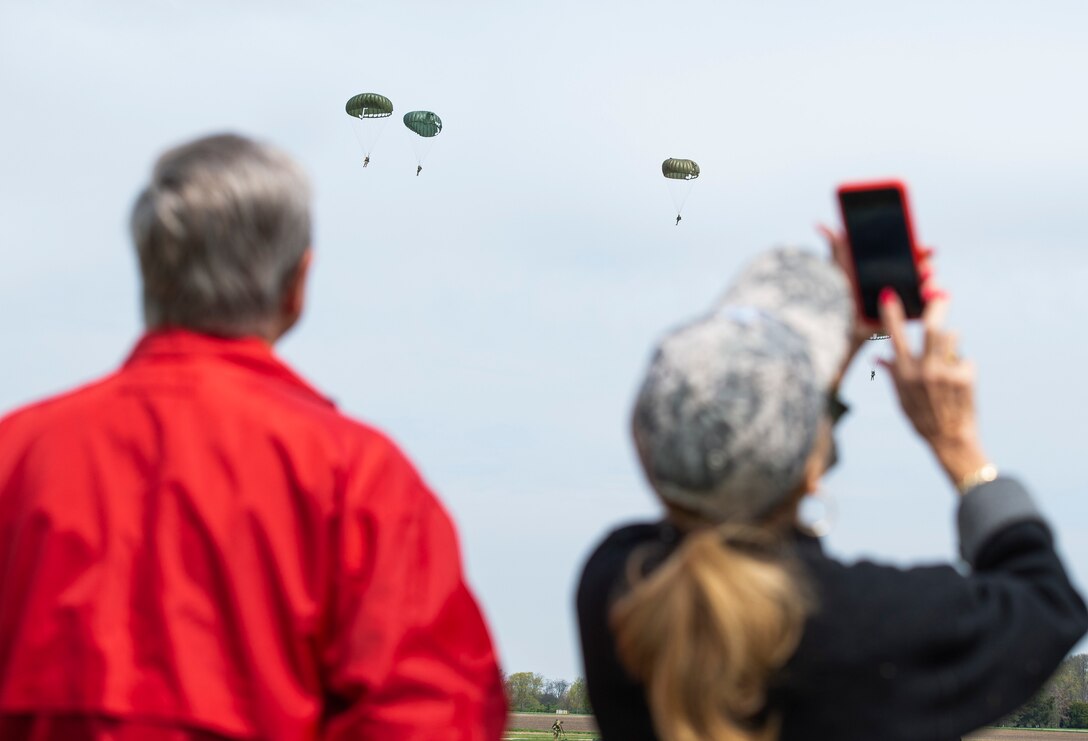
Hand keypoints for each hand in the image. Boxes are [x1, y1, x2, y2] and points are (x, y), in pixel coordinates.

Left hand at [817, 225, 938, 388]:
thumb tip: (820, 224)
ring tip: (928, 281)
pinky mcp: (906, 316)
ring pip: (926, 287)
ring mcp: (903, 298)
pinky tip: (931, 298)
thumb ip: (836, 246)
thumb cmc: (837, 296)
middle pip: (921, 269)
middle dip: (928, 266)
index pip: (909, 254)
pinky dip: (931, 303)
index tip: (927, 248)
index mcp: (886, 266)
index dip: (920, 250)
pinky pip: (925, 309)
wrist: (837, 324)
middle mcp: (898, 280)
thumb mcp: (839, 268)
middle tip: (926, 265)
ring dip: (932, 283)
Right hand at [877, 287, 989, 489]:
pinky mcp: (964, 376)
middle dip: (937, 306)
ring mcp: (945, 372)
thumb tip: (879, 357)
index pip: (895, 337)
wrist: (949, 439)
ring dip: (950, 342)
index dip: (891, 315)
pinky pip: (964, 359)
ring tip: (948, 358)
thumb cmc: (922, 418)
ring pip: (951, 338)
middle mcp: (923, 370)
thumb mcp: (901, 397)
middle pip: (932, 327)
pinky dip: (962, 367)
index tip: (888, 295)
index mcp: (903, 373)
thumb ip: (893, 373)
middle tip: (941, 293)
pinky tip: (959, 383)